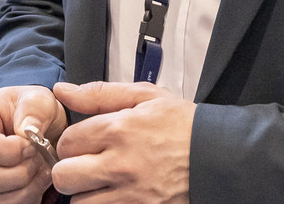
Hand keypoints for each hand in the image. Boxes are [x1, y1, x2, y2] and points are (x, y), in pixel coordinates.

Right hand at [0, 85, 65, 203]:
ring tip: (41, 170)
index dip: (8, 150)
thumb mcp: (38, 98)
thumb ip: (32, 108)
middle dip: (17, 173)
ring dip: (23, 189)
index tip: (31, 144)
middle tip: (38, 159)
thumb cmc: (34, 110)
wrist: (41, 128)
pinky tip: (37, 182)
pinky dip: (24, 199)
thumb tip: (24, 132)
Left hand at [52, 80, 193, 203]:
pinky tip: (114, 195)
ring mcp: (132, 195)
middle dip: (70, 170)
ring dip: (86, 194)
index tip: (83, 143)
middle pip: (65, 176)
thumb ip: (98, 94)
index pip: (67, 142)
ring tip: (101, 183)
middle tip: (85, 165)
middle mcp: (121, 165)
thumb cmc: (183, 126)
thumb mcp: (144, 97)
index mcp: (119, 130)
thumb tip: (62, 90)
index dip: (72, 142)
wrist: (220, 157)